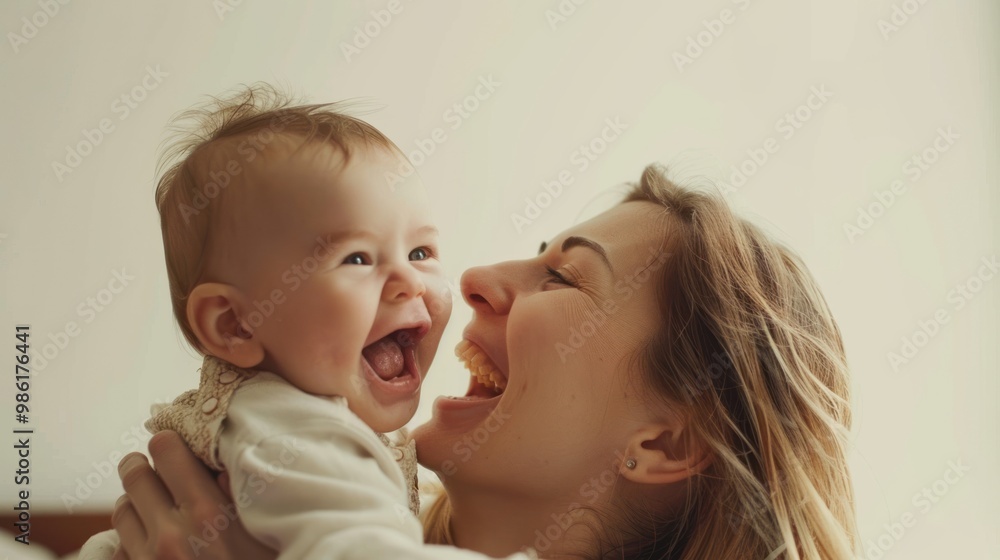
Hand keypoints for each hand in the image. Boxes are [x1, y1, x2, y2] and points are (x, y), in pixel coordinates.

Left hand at [111, 430, 275, 559]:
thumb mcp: (264, 534)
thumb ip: (241, 495)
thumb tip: (219, 464)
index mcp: (208, 513)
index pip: (165, 450)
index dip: (171, 444)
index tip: (180, 447)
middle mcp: (171, 533)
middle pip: (133, 473)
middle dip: (147, 466)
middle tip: (162, 469)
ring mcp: (148, 559)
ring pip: (121, 507)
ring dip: (138, 501)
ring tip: (159, 506)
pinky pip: (121, 544)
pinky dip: (133, 535)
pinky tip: (155, 540)